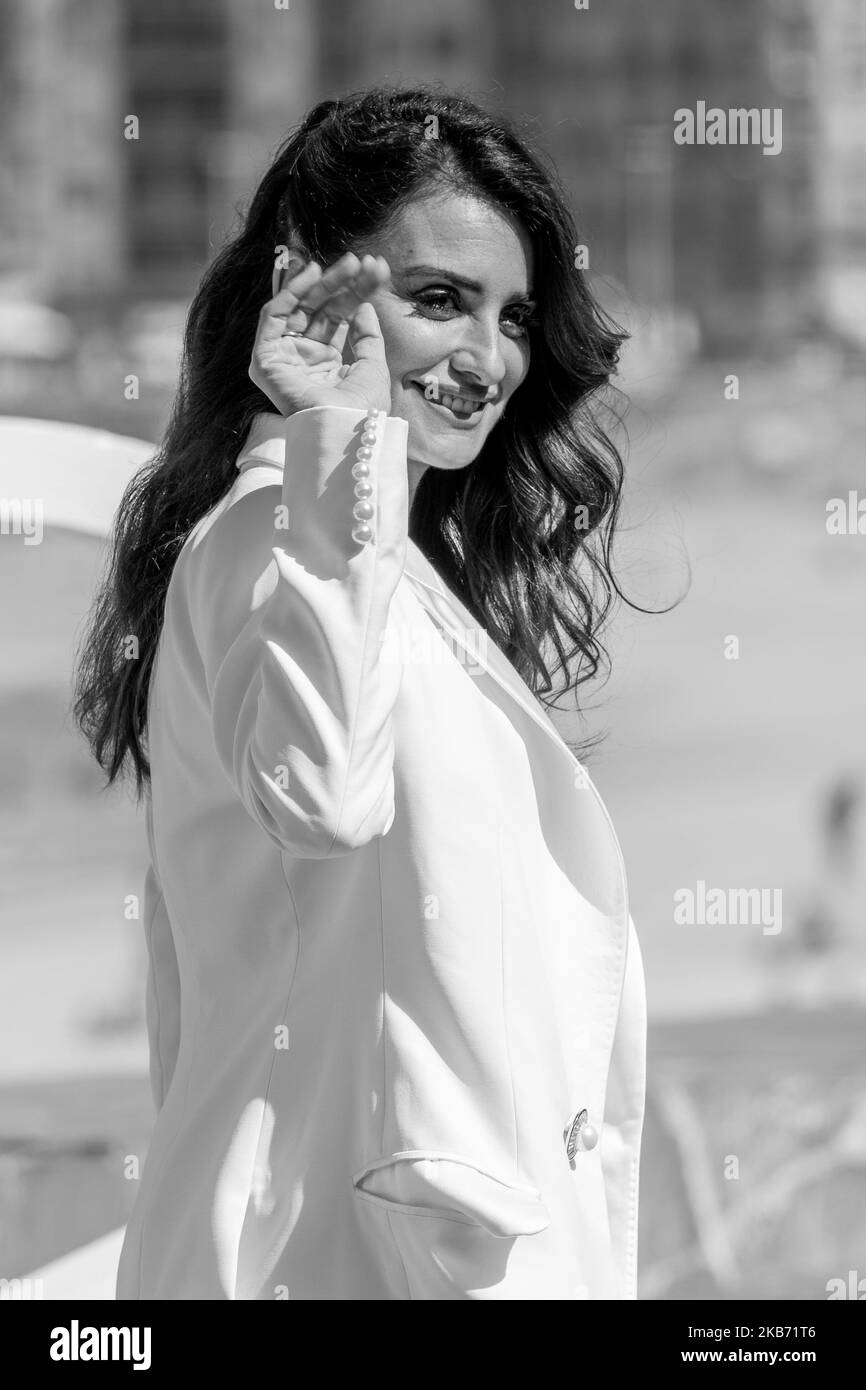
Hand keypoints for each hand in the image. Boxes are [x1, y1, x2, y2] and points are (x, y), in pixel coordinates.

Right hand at [249, 252, 392, 418]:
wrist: (345, 432)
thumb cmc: (362, 409)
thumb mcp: (372, 365)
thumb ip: (366, 335)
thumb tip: (364, 305)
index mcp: (326, 364)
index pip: (338, 318)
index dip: (356, 292)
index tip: (377, 270)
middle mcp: (303, 358)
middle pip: (320, 309)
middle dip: (341, 283)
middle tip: (362, 261)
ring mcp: (283, 358)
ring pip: (299, 308)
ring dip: (322, 282)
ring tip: (348, 263)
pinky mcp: (265, 359)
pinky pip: (273, 316)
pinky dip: (290, 292)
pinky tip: (313, 273)